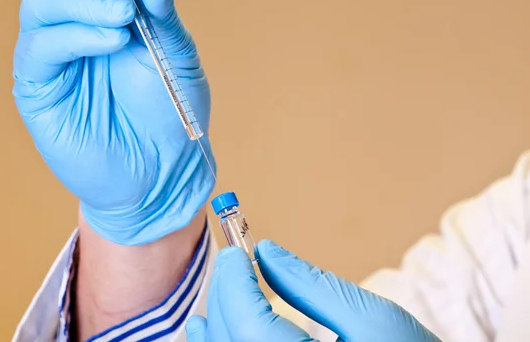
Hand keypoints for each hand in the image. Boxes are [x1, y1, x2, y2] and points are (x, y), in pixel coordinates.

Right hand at [12, 0, 214, 245]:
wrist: (164, 168)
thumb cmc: (171, 108)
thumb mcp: (177, 52)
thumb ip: (163, 10)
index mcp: (108, 4)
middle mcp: (74, 20)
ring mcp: (53, 52)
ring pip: (40, 0)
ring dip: (82, 0)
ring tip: (122, 18)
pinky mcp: (39, 85)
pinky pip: (43, 45)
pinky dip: (76, 35)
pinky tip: (110, 40)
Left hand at [186, 241, 440, 341]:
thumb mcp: (373, 319)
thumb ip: (313, 286)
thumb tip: (266, 252)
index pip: (249, 328)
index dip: (234, 285)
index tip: (236, 253)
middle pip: (232, 341)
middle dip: (225, 296)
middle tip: (232, 261)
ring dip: (216, 323)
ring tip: (222, 287)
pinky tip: (210, 328)